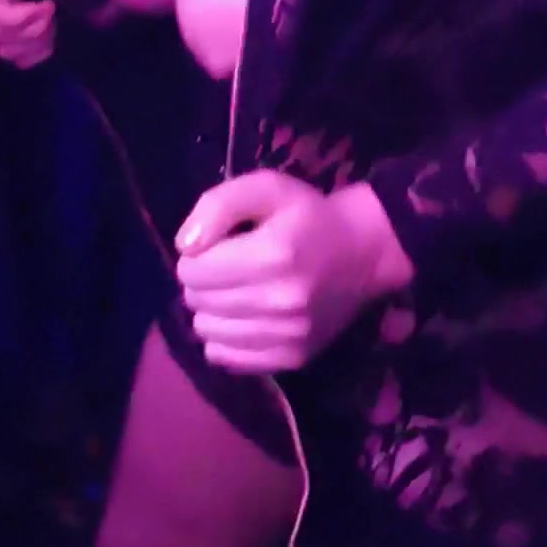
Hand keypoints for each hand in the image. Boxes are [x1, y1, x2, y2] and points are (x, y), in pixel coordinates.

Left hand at [176, 172, 412, 373]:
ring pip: (207, 332)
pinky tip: (243, 319)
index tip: (217, 247)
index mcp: (273, 253)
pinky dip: (225, 339)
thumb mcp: (266, 188)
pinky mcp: (294, 357)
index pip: (193, 270)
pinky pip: (227, 358)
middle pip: (198, 301)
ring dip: (212, 311)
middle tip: (227, 269)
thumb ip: (218, 205)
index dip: (195, 255)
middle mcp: (281, 300)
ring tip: (236, 292)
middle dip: (202, 282)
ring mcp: (289, 334)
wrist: (362, 252)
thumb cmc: (307, 215)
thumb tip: (184, 246)